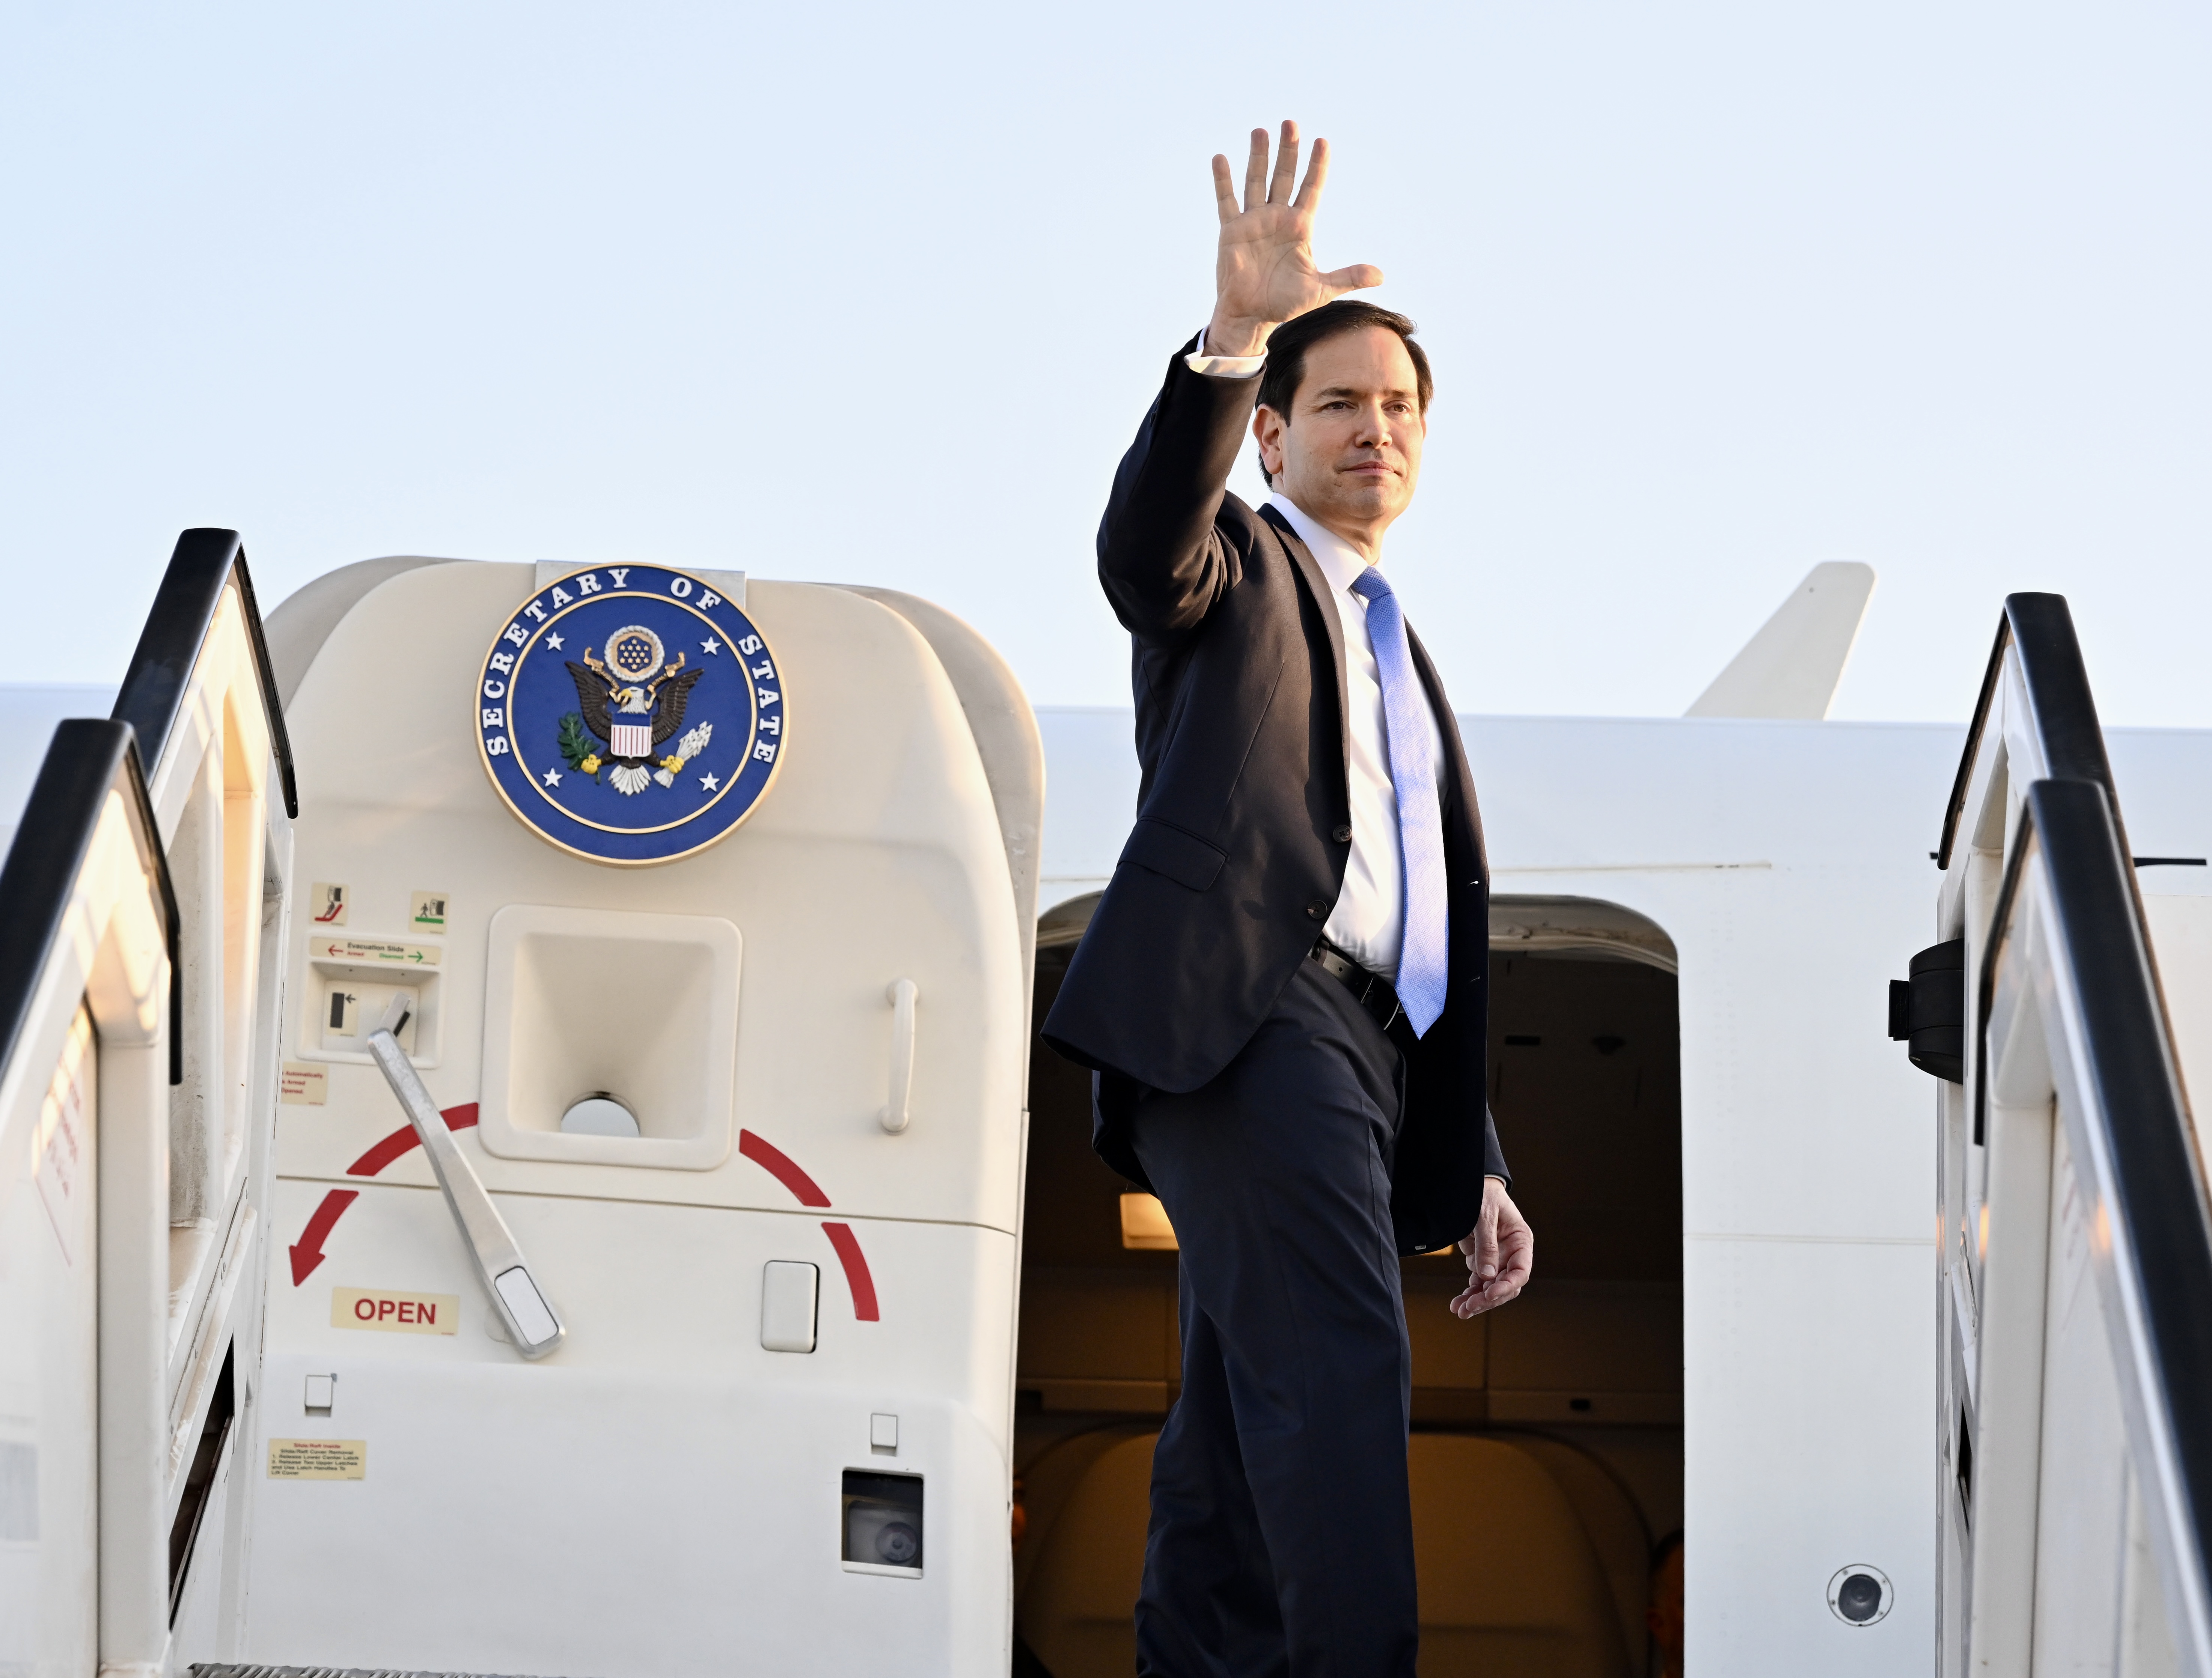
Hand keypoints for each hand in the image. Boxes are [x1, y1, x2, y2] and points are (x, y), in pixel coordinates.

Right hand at [1205, 121, 1382, 358]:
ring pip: (1256, 181)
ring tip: (1261, 131)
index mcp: (1300, 227)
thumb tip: (1381, 275)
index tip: (1322, 142)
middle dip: (1288, 150)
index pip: (1311, 188)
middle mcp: (1277, 218)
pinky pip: (1227, 201)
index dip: (1317, 166)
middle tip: (1291, 123)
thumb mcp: (1321, 290)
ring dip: (1258, 156)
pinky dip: (1223, 180)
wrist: (1252, 316)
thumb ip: (1348, 277)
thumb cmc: (1285, 304)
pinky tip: (1221, 158)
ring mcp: (1253, 222)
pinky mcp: (1231, 231)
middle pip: (1284, 176)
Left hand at [1449, 1178, 1532, 1317]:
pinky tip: (1458, 1304)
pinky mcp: (1482, 1261)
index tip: (1489, 1293)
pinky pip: (1478, 1283)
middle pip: (1505, 1285)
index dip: (1507, 1286)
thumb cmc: (1482, 1194)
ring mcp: (1497, 1259)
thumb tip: (1487, 1275)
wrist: (1468, 1187)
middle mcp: (1512, 1254)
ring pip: (1491, 1288)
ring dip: (1477, 1301)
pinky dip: (1469, 1293)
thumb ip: (1487, 1244)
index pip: (1520, 1271)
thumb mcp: (1484, 1215)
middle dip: (1488, 1298)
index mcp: (1521, 1241)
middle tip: (1469, 1308)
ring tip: (1459, 1310)